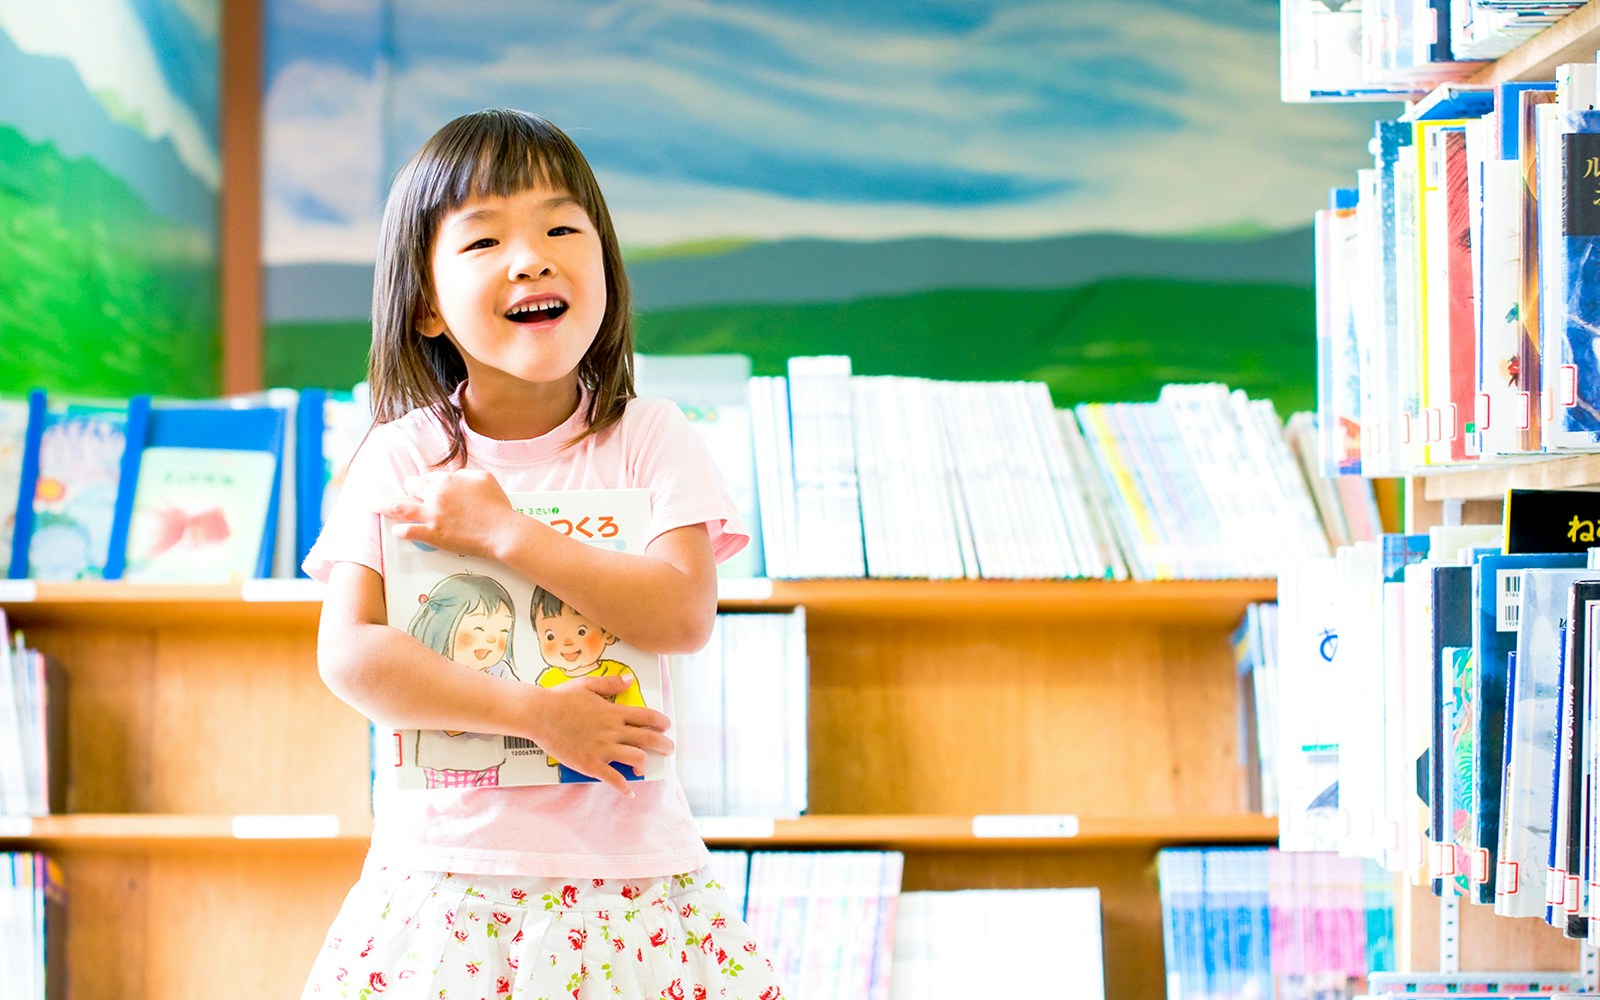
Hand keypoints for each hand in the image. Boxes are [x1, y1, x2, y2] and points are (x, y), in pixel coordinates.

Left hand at [378, 469, 518, 558]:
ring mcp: (432, 515)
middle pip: (411, 485)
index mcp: (447, 480)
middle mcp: (436, 495)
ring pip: (399, 506)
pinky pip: (408, 531)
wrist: (502, 531)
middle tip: (408, 495)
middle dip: (410, 489)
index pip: (429, 476)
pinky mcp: (432, 534)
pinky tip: (397, 531)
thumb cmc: (497, 506)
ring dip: (384, 505)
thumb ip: (466, 474)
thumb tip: (455, 476)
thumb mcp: (484, 478)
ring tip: (374, 506)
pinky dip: (400, 531)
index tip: (429, 488)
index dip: (429, 483)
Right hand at [523, 673, 673, 795]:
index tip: (666, 726)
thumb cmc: (560, 698)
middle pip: (649, 739)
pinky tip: (629, 792)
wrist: (539, 714)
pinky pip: (614, 779)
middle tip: (669, 749)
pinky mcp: (590, 764)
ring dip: (646, 764)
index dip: (662, 722)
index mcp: (614, 712)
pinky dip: (624, 788)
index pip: (647, 717)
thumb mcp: (588, 685)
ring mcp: (603, 748)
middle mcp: (613, 731)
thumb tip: (629, 681)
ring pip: (637, 758)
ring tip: (645, 767)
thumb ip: (611, 683)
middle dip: (664, 745)